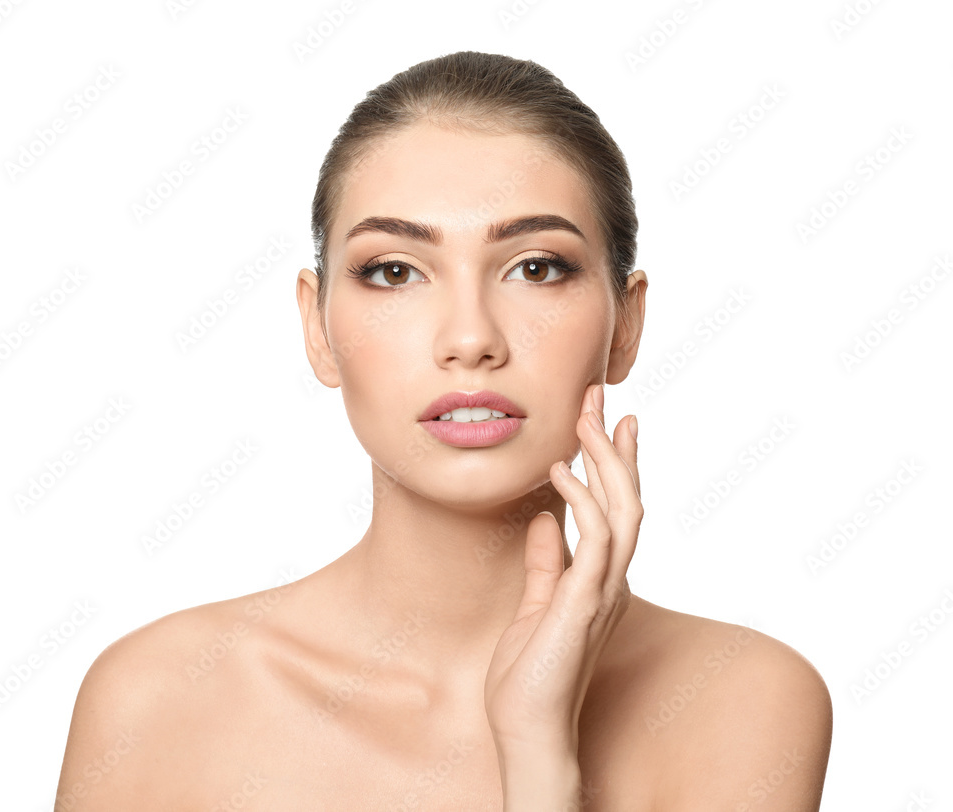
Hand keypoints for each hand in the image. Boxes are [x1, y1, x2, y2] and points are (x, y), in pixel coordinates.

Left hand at [484, 382, 642, 756]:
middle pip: (628, 499)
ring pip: (623, 511)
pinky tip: (559, 472)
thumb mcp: (536, 603)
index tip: (604, 419)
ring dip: (605, 461)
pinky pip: (594, 542)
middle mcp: (611, 579)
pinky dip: (583, 502)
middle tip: (600, 397)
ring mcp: (603, 591)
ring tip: (584, 418)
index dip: (613, 462)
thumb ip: (546, 562)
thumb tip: (546, 521)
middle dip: (615, 446)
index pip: (615, 508)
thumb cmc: (530, 674)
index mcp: (600, 578)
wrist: (527, 728)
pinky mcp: (586, 604)